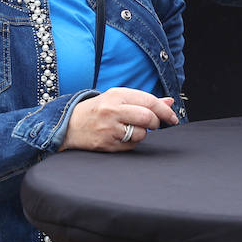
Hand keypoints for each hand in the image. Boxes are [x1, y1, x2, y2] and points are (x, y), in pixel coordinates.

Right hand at [61, 88, 178, 151]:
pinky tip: (121, 136)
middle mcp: (113, 110)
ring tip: (130, 128)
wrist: (69, 124)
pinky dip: (132, 142)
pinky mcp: (107, 144)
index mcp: (117, 95)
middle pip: (148, 118)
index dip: (165, 111)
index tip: (173, 118)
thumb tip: (170, 102)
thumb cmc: (98, 110)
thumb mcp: (118, 98)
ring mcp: (109, 128)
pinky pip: (131, 146)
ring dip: (142, 133)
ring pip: (141, 134)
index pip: (149, 101)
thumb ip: (144, 100)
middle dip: (156, 123)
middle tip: (153, 124)